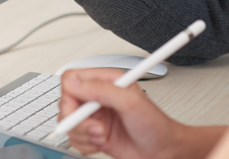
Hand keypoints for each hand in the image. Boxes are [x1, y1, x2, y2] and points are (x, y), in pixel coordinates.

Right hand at [59, 69, 186, 158]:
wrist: (163, 150)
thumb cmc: (155, 125)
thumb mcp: (130, 101)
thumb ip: (101, 90)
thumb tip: (74, 84)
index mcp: (105, 80)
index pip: (71, 79)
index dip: (70, 94)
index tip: (81, 109)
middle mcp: (97, 97)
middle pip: (65, 103)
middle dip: (78, 120)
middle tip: (97, 128)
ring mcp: (94, 116)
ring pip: (68, 124)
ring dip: (84, 135)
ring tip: (103, 136)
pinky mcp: (93, 133)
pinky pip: (74, 139)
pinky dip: (86, 145)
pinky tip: (102, 143)